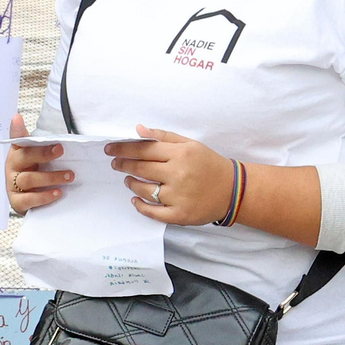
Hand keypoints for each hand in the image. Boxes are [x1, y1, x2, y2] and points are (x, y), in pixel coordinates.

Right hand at [6, 113, 71, 214]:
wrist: (29, 201)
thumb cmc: (35, 173)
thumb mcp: (37, 156)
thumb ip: (37, 142)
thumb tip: (20, 117)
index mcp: (18, 153)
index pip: (17, 139)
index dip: (18, 130)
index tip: (20, 118)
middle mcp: (12, 167)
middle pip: (24, 157)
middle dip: (43, 153)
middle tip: (61, 149)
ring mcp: (13, 185)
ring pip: (29, 179)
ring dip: (51, 177)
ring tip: (69, 176)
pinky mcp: (16, 201)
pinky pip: (29, 199)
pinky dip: (44, 197)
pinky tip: (58, 193)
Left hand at [107, 125, 234, 225]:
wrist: (234, 190)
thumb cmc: (209, 164)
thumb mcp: (190, 144)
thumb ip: (163, 137)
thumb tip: (138, 129)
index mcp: (181, 154)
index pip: (143, 150)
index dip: (123, 149)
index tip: (110, 149)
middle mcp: (179, 175)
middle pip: (141, 168)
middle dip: (123, 164)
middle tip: (115, 163)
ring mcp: (179, 196)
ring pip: (144, 190)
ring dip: (131, 183)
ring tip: (128, 179)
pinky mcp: (180, 214)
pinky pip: (153, 212)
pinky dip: (140, 206)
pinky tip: (134, 199)